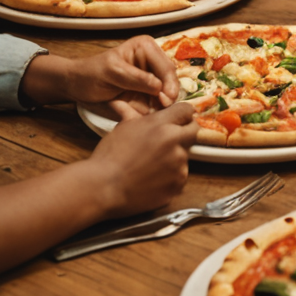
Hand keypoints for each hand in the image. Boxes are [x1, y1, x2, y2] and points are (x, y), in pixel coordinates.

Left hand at [21, 37, 181, 117]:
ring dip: (162, 104)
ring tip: (155, 112)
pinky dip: (154, 110)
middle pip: (170, 79)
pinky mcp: (146, 94)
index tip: (166, 98)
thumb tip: (159, 87)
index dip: (169, 82)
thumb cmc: (92, 73)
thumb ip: (136, 78)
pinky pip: (155, 103)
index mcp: (146, 47)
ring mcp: (150, 78)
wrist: (77, 86)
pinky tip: (148, 114)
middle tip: (163, 107)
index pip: (165, 66)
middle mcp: (152, 61)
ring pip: (166, 93)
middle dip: (168, 94)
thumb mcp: (112, 72)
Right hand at [85, 102, 195, 217]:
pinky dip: (170, 177)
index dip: (182, 115)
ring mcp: (178, 165)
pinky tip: (152, 180)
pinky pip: (179, 177)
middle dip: (184, 133)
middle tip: (169, 140)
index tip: (178, 120)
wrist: (102, 188)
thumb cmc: (109, 157)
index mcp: (162, 125)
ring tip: (151, 166)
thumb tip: (144, 107)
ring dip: (174, 158)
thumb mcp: (124, 127)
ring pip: (185, 156)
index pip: (186, 111)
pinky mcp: (177, 185)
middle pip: (193, 131)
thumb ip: (143, 116)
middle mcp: (175, 142)